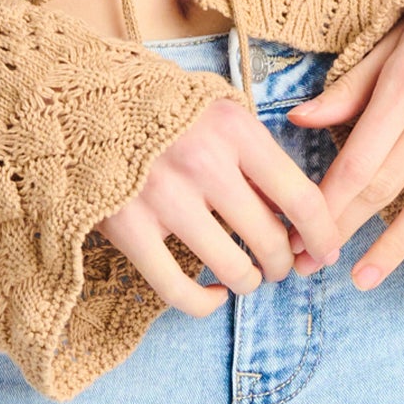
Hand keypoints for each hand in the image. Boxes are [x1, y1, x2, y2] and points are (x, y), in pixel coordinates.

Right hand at [94, 100, 343, 315]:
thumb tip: (297, 214)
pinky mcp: (128, 228)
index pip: (301, 197)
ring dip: (247, 281)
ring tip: (244, 275)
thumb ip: (255, 153)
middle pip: (270, 239)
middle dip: (282, 263)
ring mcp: (164, 197)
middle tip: (277, 265)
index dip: (323, 235)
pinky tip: (211, 293)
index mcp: (234, 128)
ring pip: (234, 269)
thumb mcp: (215, 110)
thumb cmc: (160, 107)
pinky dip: (205, 303)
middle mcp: (204, 162)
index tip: (325, 253)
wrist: (78, 100)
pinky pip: (180, 290)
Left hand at [287, 2, 403, 287]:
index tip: (298, 233)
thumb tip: (299, 118)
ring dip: (396, 247)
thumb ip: (352, 85)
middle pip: (386, 184)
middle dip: (344, 229)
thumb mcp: (397, 38)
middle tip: (311, 265)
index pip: (358, 157)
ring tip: (365, 278)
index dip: (326, 202)